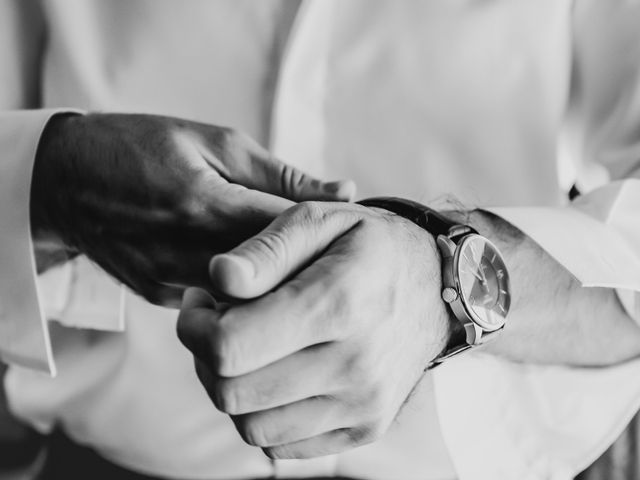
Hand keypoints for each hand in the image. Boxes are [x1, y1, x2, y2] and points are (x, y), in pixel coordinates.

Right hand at [31, 113, 353, 305]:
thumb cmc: (145, 146)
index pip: (285, 234)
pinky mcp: (156, 295)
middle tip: (333, 259)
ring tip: (296, 267)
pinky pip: (214, 301)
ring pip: (243, 297)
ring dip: (273, 282)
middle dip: (305, 266)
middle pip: (269, 275)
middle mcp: (183, 248)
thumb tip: (346, 192)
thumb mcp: (217, 142)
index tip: (350, 238)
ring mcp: (166, 278)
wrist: (66, 179)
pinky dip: (238, 291)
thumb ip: (284, 176)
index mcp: (203, 201)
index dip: (325, 238)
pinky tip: (251, 275)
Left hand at [177, 202, 450, 457]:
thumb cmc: (370, 247)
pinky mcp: (366, 427)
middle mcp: (354, 365)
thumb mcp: (322, 220)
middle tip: (218, 323)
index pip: (229, 345)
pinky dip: (265, 414)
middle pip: (232, 392)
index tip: (200, 303)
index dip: (193, 327)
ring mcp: (362, 404)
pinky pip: (283, 445)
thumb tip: (219, 277)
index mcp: (338, 304)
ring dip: (232, 389)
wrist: (437, 288)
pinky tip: (276, 374)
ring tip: (247, 349)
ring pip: (252, 427)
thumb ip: (267, 248)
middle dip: (205, 357)